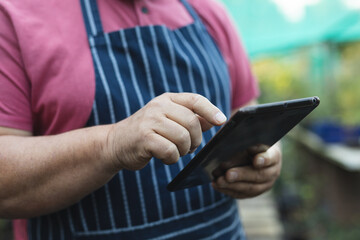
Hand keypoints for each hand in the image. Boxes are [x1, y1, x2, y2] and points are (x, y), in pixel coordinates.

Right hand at [106, 93, 226, 170]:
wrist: (116, 143)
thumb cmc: (147, 133)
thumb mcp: (169, 121)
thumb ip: (191, 119)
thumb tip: (214, 120)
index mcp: (167, 99)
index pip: (194, 100)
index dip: (211, 110)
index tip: (222, 121)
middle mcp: (158, 106)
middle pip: (192, 122)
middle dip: (195, 140)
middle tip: (190, 147)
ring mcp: (150, 121)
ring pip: (183, 137)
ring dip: (184, 150)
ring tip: (176, 152)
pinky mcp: (144, 138)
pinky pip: (170, 151)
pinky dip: (172, 159)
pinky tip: (165, 157)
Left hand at [212, 143, 281, 198]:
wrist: (256, 152)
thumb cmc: (251, 140)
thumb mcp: (250, 136)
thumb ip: (246, 137)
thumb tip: (233, 136)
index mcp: (274, 155)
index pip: (271, 157)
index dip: (264, 159)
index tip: (256, 161)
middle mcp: (272, 171)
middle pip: (259, 175)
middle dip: (242, 175)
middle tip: (228, 174)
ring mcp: (265, 184)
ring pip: (250, 188)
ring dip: (233, 185)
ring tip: (219, 181)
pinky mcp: (254, 192)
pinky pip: (242, 194)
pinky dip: (228, 190)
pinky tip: (216, 185)